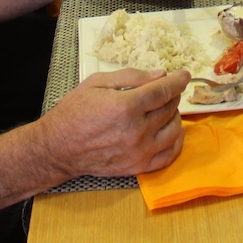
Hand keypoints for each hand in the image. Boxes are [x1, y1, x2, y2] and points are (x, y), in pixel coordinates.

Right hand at [40, 67, 188, 177]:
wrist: (58, 148)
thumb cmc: (74, 111)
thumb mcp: (97, 83)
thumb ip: (131, 76)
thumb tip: (160, 75)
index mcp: (126, 106)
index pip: (163, 91)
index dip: (178, 80)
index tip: (184, 75)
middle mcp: (136, 131)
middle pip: (169, 108)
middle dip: (172, 95)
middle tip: (165, 90)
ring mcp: (139, 151)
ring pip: (174, 130)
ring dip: (175, 116)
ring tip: (165, 109)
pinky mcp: (137, 167)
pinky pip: (168, 155)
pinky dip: (176, 142)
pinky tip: (172, 132)